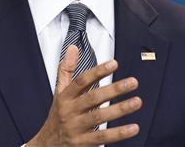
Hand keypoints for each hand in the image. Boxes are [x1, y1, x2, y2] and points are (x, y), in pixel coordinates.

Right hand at [27, 45, 141, 146]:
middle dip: (114, 89)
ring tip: (137, 101)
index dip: (98, 71)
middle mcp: (70, 111)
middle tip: (133, 82)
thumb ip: (66, 69)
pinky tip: (134, 127)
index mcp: (65, 97)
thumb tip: (73, 48)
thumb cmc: (58, 115)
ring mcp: (76, 128)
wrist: (47, 145)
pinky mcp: (83, 144)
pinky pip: (103, 138)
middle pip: (93, 98)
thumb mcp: (59, 92)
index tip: (114, 63)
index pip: (81, 81)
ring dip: (120, 109)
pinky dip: (119, 133)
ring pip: (99, 117)